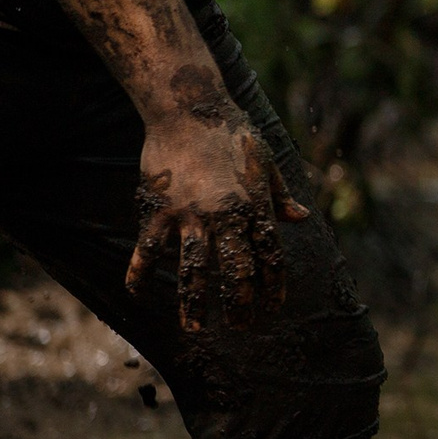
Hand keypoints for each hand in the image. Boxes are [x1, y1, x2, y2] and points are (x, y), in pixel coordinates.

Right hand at [126, 107, 308, 332]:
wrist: (189, 109)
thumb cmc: (232, 133)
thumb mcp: (265, 163)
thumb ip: (279, 196)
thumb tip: (300, 218)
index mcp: (254, 207)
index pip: (269, 257)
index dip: (272, 287)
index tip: (271, 309)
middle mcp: (225, 217)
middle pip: (236, 271)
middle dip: (240, 304)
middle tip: (242, 328)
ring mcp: (190, 215)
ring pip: (193, 269)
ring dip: (194, 303)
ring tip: (195, 329)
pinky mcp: (159, 208)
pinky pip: (149, 248)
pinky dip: (140, 271)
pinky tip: (137, 293)